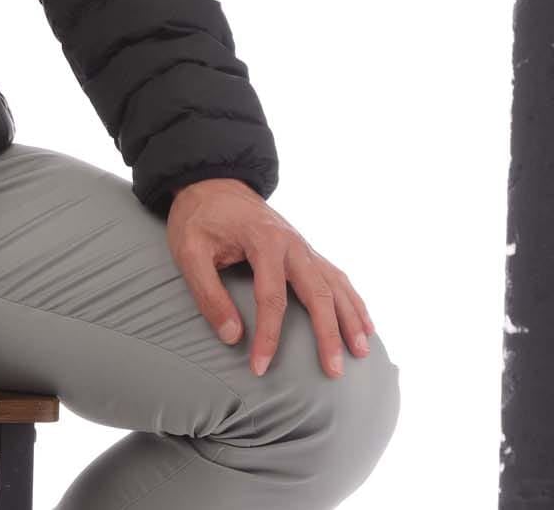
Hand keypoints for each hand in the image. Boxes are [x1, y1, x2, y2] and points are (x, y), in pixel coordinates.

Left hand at [165, 178, 375, 379]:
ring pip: (334, 284)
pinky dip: (352, 300)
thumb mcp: (189, 251)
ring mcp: (302, 244)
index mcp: (263, 240)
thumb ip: (208, 294)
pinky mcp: (304, 248)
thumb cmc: (198, 218)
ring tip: (361, 353)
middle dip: (328, 334)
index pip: (271, 297)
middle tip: (334, 372)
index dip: (267, 336)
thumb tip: (232, 336)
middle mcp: (291, 242)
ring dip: (350, 318)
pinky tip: (364, 323)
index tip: (259, 367)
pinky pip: (335, 275)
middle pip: (317, 292)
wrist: (211, 182)